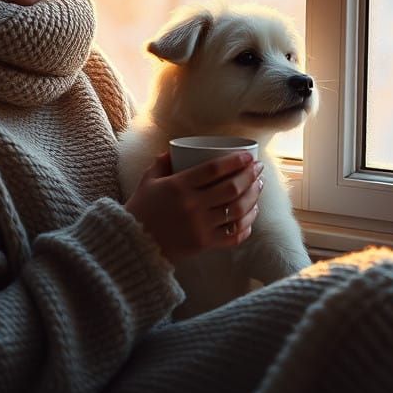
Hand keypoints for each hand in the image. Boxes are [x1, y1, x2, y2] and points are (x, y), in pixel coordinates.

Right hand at [125, 151, 263, 263]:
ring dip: (253, 197)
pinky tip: (252, 214)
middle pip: (231, 188)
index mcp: (179, 186)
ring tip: (258, 186)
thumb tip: (175, 148)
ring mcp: (200, 226)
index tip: (249, 155)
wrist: (133, 244)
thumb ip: (162, 162)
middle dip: (250, 176)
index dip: (235, 161)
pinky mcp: (204, 244)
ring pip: (237, 210)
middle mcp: (192, 205)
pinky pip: (233, 235)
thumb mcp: (148, 180)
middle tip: (258, 168)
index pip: (214, 169)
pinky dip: (247, 224)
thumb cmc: (141, 209)